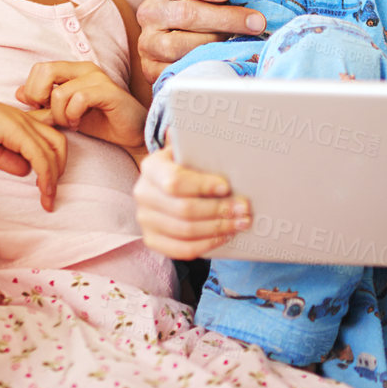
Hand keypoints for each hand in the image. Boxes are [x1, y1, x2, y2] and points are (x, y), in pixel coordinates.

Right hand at [0, 84, 67, 211]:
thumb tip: (26, 171)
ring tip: (48, 200)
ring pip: (53, 151)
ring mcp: (23, 123)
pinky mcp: (15, 129)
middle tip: (49, 196)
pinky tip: (43, 189)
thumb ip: (7, 159)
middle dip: (59, 172)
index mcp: (21, 124)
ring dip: (53, 179)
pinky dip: (45, 173)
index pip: (49, 141)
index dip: (53, 163)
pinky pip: (38, 154)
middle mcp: (27, 120)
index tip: (46, 188)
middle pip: (59, 145)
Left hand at [17, 61, 146, 149]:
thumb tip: (18, 93)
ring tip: (70, 123)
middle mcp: (85, 68)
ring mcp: (97, 78)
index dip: (32, 91)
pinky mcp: (108, 91)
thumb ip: (44, 102)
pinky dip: (73, 116)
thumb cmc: (100, 122)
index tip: (42, 110)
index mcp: (73, 70)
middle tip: (50, 115)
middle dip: (39, 98)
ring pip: (59, 92)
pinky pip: (78, 100)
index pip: (39, 69)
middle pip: (44, 70)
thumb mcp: (65, 113)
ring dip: (60, 115)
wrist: (131, 134)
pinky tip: (79, 123)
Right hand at [132, 148, 249, 259]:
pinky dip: (206, 245)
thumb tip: (227, 138)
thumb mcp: (189, 151)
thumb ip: (200, 148)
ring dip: (218, 229)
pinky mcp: (152, 240)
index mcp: (151, 167)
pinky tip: (224, 236)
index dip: (202, 186)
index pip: (175, 181)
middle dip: (218, 210)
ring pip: (185, 231)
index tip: (226, 187)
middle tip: (243, 209)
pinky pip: (181, 250)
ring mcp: (145, 219)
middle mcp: (143, 194)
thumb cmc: (187, 165)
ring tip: (240, 223)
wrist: (167, 184)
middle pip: (183, 209)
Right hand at [136, 0, 266, 82]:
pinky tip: (221, 60)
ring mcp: (147, 41)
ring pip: (179, 44)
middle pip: (185, 13)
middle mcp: (149, 10)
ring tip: (238, 40)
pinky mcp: (151, 68)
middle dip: (225, 18)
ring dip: (215, 43)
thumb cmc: (205, 2)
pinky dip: (200, 66)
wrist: (185, 35)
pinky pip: (175, 70)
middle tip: (256, 22)